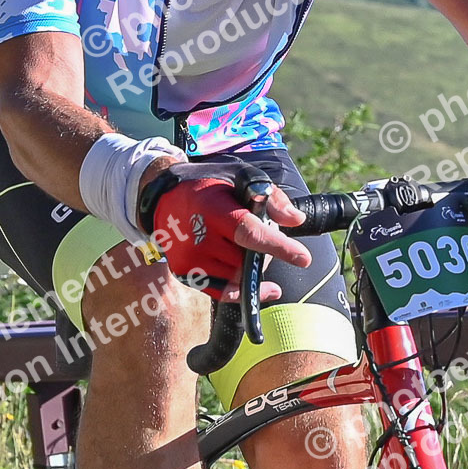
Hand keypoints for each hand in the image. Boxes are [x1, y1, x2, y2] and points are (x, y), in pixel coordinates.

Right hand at [142, 164, 310, 297]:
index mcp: (212, 209)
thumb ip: (270, 197)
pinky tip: (266, 288)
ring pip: (238, 276)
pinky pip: (224, 292)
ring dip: (252, 267)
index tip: (304, 258)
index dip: (278, 247)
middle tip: (263, 236)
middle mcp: (198, 238)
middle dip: (265, 252)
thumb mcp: (240, 176)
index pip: (249, 233)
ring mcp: (189, 259)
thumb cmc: (208, 184)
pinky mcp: (186, 273)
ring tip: (247, 247)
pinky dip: (245, 291)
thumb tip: (296, 221)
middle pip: (247, 259)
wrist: (163, 197)